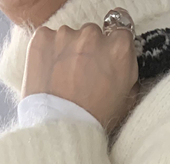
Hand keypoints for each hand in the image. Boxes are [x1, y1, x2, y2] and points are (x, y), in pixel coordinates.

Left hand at [22, 11, 138, 133]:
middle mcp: (94, 36)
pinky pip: (47, 38)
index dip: (113, 44)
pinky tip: (49, 74)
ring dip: (67, 51)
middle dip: (89, 50)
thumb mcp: (126, 99)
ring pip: (69, 36)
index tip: (106, 55)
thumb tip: (121, 61)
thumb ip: (126, 71)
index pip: (120, 28)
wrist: (62, 129)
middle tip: (83, 75)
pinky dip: (47, 52)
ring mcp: (66, 35)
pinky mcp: (42, 38)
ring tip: (63, 79)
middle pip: (93, 33)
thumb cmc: (95, 120)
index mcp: (119, 49)